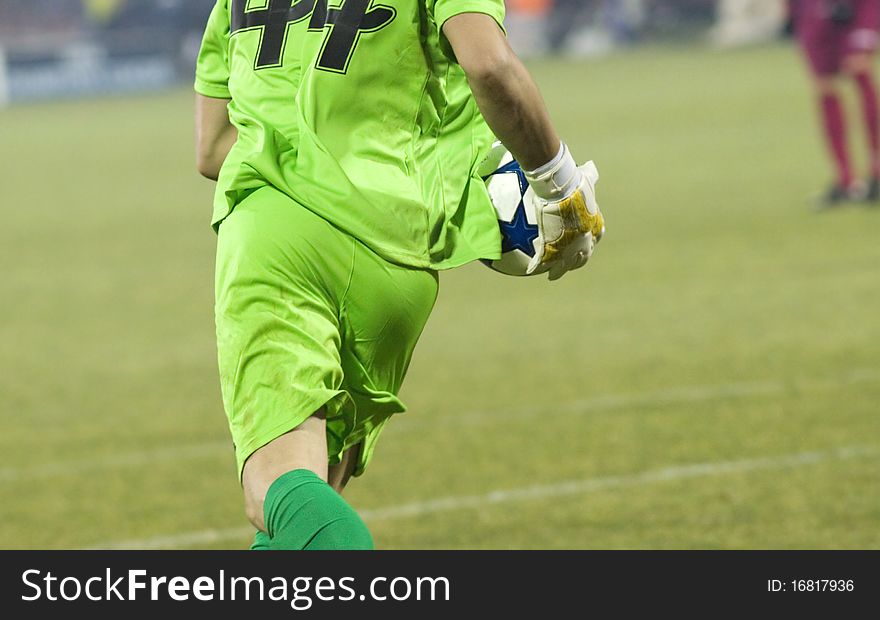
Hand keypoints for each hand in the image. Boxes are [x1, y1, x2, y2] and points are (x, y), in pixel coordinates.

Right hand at [527, 161, 604, 280]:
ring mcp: (568, 249)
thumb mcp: (585, 179)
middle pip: (581, 258)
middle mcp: (584, 243)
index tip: (585, 242)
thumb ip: (589, 175)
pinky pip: (542, 261)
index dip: (590, 241)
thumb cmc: (574, 185)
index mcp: (593, 228)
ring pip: (563, 266)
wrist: (560, 194)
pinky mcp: (552, 251)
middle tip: (570, 265)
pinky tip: (531, 270)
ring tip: (552, 275)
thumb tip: (590, 166)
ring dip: (558, 271)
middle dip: (576, 262)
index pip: (595, 238)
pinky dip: (536, 265)